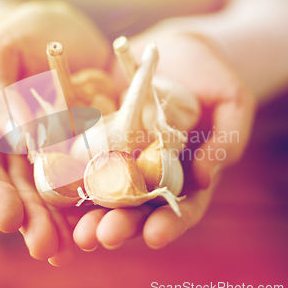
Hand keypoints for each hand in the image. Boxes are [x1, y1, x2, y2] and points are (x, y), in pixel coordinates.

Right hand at [0, 1, 109, 265]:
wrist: (64, 34)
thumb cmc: (23, 34)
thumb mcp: (2, 47)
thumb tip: (10, 131)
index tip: (8, 220)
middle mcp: (18, 146)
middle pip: (22, 188)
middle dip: (34, 220)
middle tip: (45, 248)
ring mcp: (54, 149)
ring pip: (56, 191)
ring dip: (63, 222)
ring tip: (71, 249)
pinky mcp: (87, 147)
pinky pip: (91, 173)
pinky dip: (95, 198)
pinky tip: (102, 220)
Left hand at [73, 28, 255, 250]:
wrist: (177, 50)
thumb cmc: (214, 77)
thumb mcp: (232, 103)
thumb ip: (227, 139)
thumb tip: (204, 178)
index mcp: (186, 174)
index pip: (181, 207)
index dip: (170, 223)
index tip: (155, 237)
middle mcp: (151, 173)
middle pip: (137, 208)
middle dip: (121, 225)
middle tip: (103, 236)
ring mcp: (123, 157)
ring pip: (105, 192)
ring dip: (90, 213)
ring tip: (77, 229)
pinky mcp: (98, 138)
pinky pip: (83, 157)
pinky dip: (70, 174)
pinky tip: (55, 187)